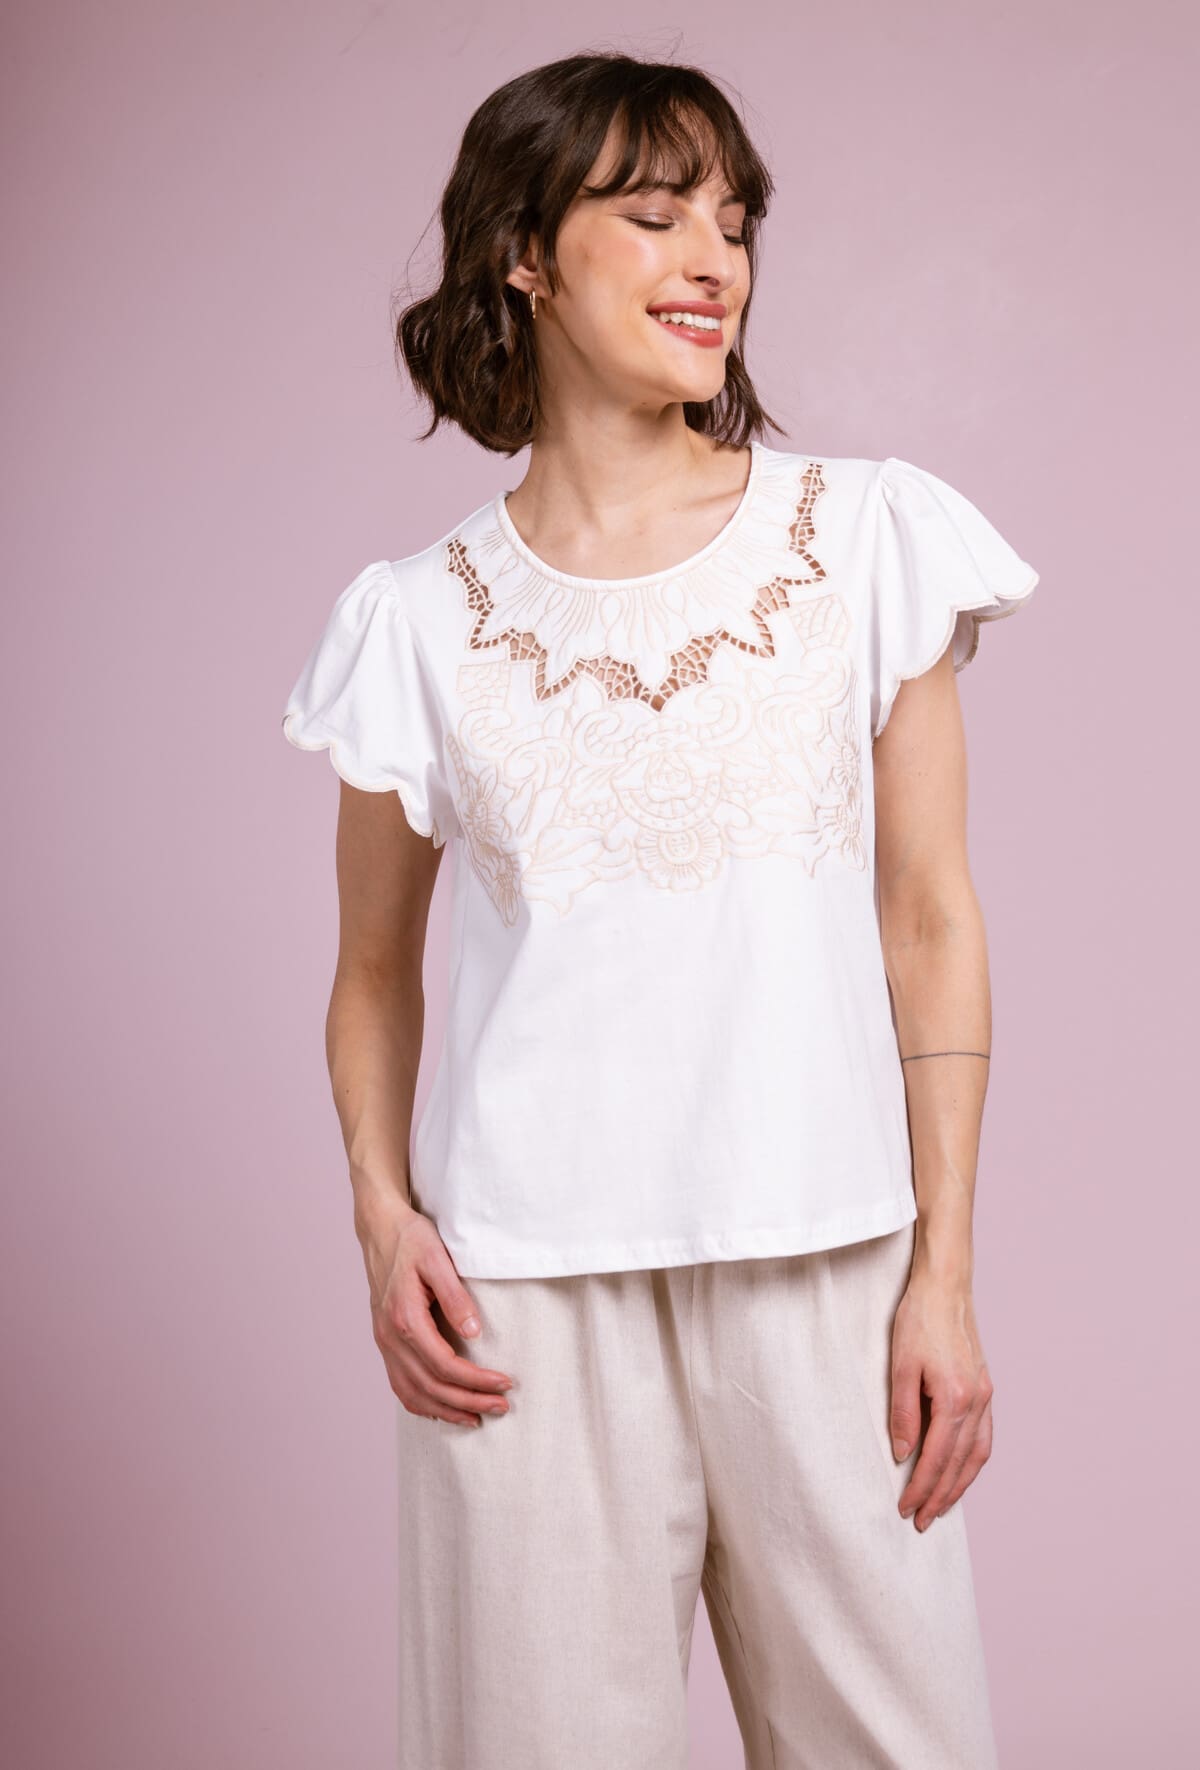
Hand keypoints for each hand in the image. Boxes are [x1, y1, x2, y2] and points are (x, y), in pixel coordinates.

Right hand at [359, 1200, 514, 1426]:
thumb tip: (473, 1333)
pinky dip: (421, 1403)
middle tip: (501, 1406)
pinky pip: (399, 1384)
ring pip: (413, 1393)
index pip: (444, 1365)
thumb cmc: (412, 1240)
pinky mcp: (384, 1342)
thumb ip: (455, 1297)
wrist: (380, 1229)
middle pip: (431, 1386)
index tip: (505, 1383)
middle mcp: (390, 1337)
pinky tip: (441, 1409)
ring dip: (446, 1410)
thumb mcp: (438, 1259)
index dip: (476, 1380)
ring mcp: (384, 1342)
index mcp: (405, 1319)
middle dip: (469, 1401)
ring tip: (477, 1418)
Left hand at [889, 1269, 993, 1529]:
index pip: (935, 1458)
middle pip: (959, 1463)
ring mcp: (985, 1396)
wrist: (946, 1287)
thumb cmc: (919, 1320)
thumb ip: (903, 1412)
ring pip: (977, 1455)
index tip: (905, 1509)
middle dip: (940, 1496)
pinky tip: (961, 1470)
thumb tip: (903, 1454)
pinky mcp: (985, 1388)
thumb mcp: (900, 1366)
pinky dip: (973, 1461)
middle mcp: (976, 1402)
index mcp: (954, 1398)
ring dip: (960, 1485)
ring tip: (941, 1506)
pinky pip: (984, 1437)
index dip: (920, 1487)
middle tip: (922, 1521)